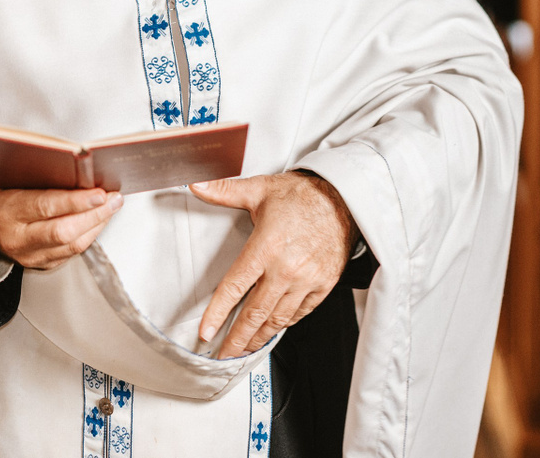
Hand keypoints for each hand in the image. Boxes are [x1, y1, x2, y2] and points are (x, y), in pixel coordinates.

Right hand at [0, 188, 122, 270]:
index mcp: (9, 211)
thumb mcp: (15, 183)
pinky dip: (90, 235)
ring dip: (97, 224)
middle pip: (63, 231)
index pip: (45, 206)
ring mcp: (30, 256)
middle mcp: (19, 238)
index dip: (76, 201)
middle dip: (95, 214)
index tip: (100, 192)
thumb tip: (82, 174)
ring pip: (72, 245)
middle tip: (114, 199)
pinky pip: (72, 252)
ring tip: (112, 207)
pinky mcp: (42, 265)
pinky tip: (98, 221)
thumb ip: (44, 180)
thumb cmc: (4, 198)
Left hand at [190, 172, 354, 357]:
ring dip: (259, 337)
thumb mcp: (259, 189)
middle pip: (255, 313)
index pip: (235, 287)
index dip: (218, 313)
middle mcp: (286, 268)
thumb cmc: (302, 195)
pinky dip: (284, 324)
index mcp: (266, 246)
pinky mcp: (323, 285)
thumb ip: (224, 191)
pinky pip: (300, 313)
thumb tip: (195, 185)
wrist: (344, 199)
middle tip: (223, 354)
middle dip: (237, 338)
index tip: (207, 332)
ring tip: (245, 348)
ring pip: (277, 318)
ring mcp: (307, 280)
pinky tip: (274, 329)